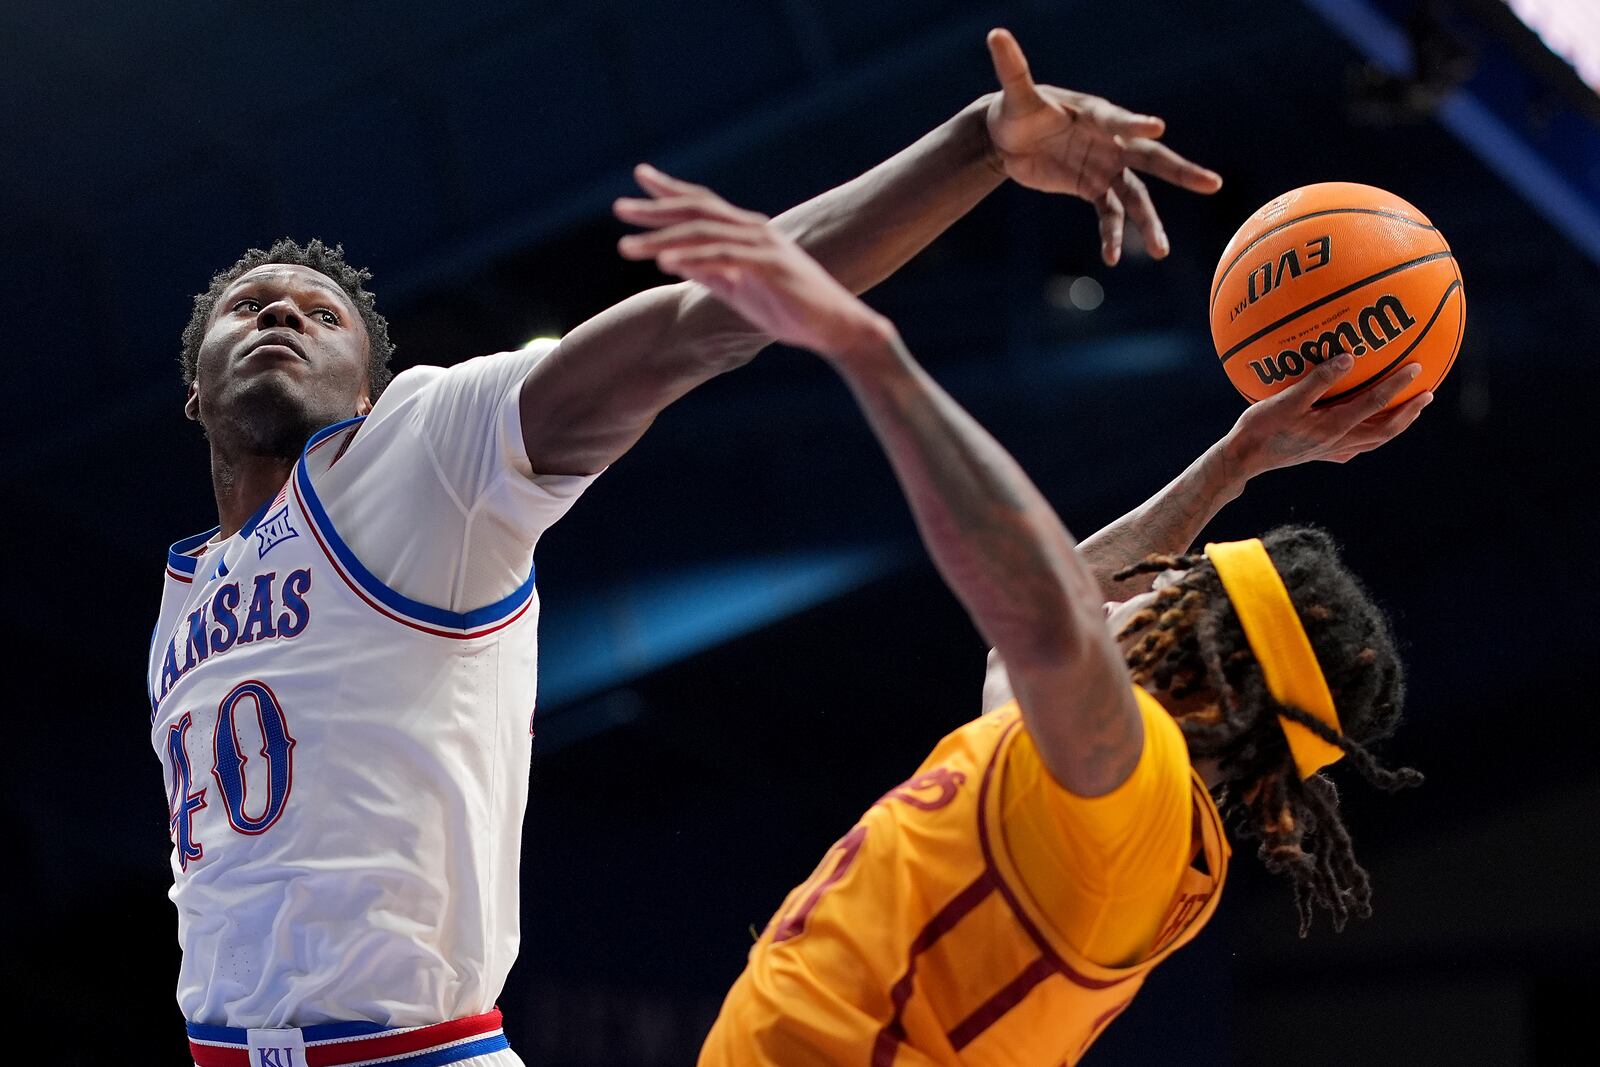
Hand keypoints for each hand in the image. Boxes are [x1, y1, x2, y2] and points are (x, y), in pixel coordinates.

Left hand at [615, 165, 888, 356]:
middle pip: (697, 211)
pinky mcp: (769, 268)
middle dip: (656, 209)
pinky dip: (693, 258)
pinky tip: (665, 262)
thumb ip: (710, 272)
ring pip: (703, 234)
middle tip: (620, 208)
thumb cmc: (792, 311)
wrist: (837, 328)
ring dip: (662, 239)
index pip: (703, 204)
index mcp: (748, 233)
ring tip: (627, 246)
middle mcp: (755, 231)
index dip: (670, 190)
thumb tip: (673, 259)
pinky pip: (724, 258)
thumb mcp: (740, 289)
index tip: (641, 177)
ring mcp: (763, 246)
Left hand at [984, 28, 1222, 265]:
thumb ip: (1012, 68)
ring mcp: (1105, 167)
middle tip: (1212, 184)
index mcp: (1095, 115)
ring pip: (1135, 197)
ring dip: (1148, 223)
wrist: (1010, 136)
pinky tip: (1109, 259)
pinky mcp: (1091, 187)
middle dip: (1180, 172)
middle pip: (1151, 159)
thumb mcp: (1015, 93)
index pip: (1117, 120)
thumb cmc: (1018, 109)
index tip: (1154, 128)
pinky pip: (1107, 214)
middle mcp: (1110, 141)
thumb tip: (996, 34)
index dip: (1133, 124)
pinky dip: (1110, 235)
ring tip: (1159, 252)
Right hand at [1225, 354, 1432, 474]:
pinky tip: (1366, 428)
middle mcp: (1339, 441)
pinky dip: (1370, 435)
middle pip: (1385, 429)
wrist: (1243, 459)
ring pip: (1373, 439)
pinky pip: (1355, 445)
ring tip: (1408, 411)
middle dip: (1409, 412)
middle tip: (1427, 395)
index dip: (1397, 386)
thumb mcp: (1285, 400)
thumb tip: (1348, 357)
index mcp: (1334, 426)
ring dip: (1395, 424)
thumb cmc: (1260, 427)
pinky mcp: (1321, 453)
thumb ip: (1318, 379)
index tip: (1417, 368)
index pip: (1375, 404)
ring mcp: (1331, 450)